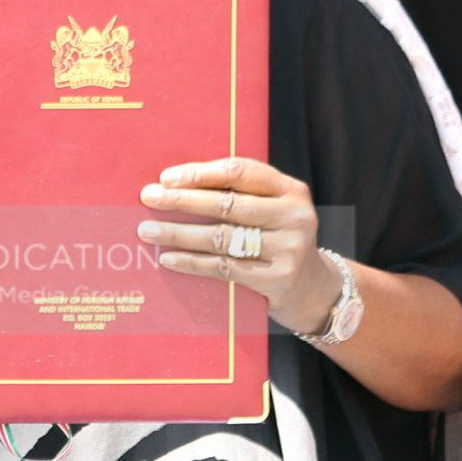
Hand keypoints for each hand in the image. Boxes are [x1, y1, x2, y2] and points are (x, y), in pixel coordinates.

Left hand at [139, 158, 341, 334]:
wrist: (313, 288)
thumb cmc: (277, 240)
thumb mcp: (271, 210)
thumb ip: (237, 196)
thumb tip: (173, 188)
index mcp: (291, 190)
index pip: (240, 172)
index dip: (200, 173)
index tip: (167, 178)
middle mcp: (294, 216)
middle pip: (227, 204)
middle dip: (181, 201)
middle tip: (149, 198)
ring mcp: (289, 249)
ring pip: (221, 237)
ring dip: (178, 233)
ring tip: (147, 230)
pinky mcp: (277, 278)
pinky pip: (224, 267)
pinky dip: (191, 262)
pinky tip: (167, 258)